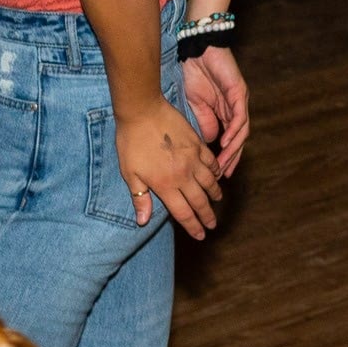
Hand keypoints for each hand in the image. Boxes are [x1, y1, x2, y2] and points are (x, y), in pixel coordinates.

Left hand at [116, 104, 224, 236]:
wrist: (143, 111)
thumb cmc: (131, 142)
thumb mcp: (129, 173)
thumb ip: (140, 197)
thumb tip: (142, 221)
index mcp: (165, 185)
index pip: (183, 212)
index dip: (192, 226)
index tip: (201, 235)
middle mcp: (183, 175)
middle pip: (199, 201)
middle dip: (207, 216)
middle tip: (212, 225)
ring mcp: (193, 159)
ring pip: (210, 182)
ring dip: (214, 194)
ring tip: (216, 201)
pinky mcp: (198, 144)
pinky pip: (212, 162)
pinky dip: (216, 171)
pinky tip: (217, 175)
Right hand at [181, 47, 251, 172]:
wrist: (198, 50)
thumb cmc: (196, 75)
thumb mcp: (195, 104)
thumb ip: (204, 122)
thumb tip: (208, 143)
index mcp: (225, 112)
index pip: (230, 139)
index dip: (225, 157)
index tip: (217, 174)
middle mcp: (236, 109)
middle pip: (239, 139)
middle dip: (232, 158)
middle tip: (224, 175)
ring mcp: (240, 100)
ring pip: (242, 131)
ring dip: (233, 149)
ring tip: (223, 164)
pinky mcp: (240, 92)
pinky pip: (240, 116)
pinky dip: (233, 131)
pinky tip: (225, 143)